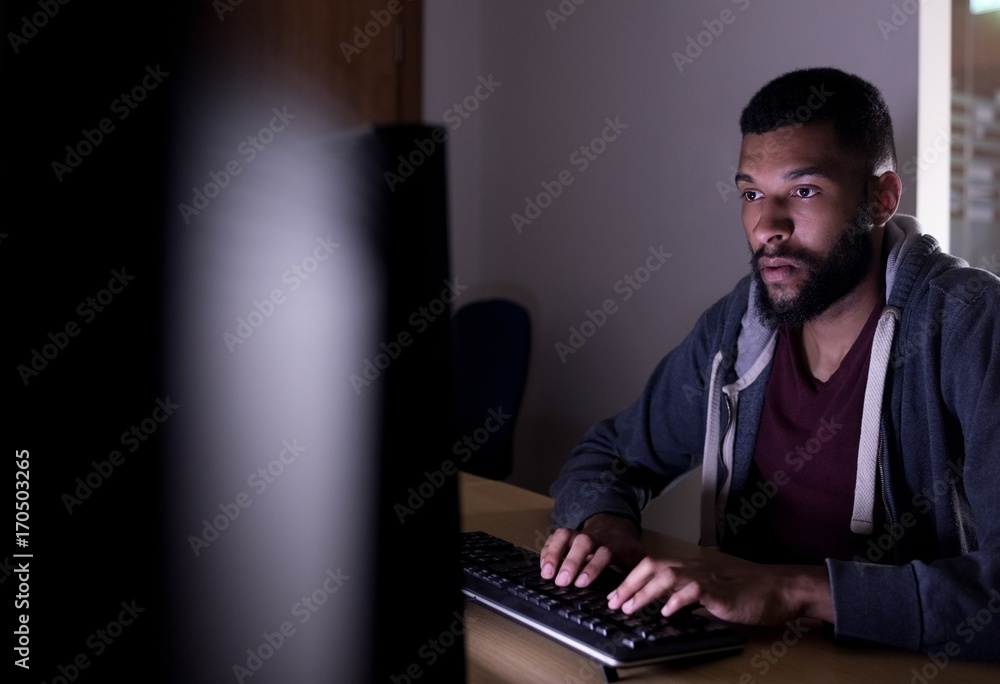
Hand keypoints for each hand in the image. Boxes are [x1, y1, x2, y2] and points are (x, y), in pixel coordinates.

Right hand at [539, 514, 645, 587]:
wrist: (616, 525)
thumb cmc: (625, 549)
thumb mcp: (637, 560)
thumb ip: (635, 576)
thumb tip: (628, 599)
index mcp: (615, 544)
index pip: (604, 552)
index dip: (592, 567)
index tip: (581, 583)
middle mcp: (596, 537)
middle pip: (583, 542)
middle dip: (570, 562)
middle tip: (561, 582)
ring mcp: (580, 533)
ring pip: (565, 535)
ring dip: (554, 553)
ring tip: (546, 573)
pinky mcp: (569, 534)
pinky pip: (555, 537)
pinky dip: (547, 550)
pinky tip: (543, 566)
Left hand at [606, 556, 833, 625]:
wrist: (782, 588)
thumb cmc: (749, 590)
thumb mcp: (711, 590)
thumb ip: (689, 593)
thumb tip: (664, 605)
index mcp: (691, 567)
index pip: (652, 565)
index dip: (630, 579)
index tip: (615, 595)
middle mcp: (695, 567)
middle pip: (652, 566)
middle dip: (629, 584)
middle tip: (614, 603)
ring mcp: (708, 577)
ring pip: (668, 576)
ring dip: (645, 592)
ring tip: (630, 607)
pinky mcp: (722, 592)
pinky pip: (695, 591)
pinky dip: (678, 600)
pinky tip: (667, 611)